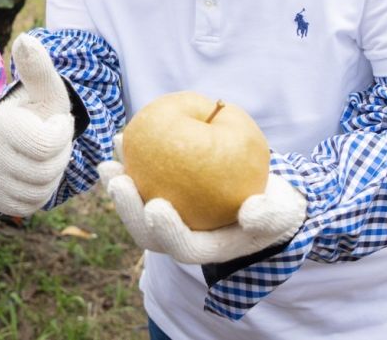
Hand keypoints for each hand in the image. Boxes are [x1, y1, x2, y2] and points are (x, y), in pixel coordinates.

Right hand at [0, 33, 74, 216]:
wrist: (15, 135)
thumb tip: (26, 38)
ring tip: (45, 156)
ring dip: (52, 175)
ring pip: (39, 191)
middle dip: (60, 157)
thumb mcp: (44, 89)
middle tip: (52, 141)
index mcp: (1, 123)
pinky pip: (29, 205)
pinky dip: (40, 193)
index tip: (55, 123)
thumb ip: (38, 68)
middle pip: (46, 171)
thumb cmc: (36, 110)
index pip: (47, 144)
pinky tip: (36, 173)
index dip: (62, 134)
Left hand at [97, 135, 305, 264]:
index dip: (166, 231)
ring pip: (137, 205)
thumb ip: (267, 215)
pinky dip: (131, 160)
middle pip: (147, 231)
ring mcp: (168, 216)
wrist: (261, 194)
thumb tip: (250, 212)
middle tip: (118, 182)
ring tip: (108, 162)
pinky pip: (142, 178)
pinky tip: (121, 138)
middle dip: (128, 209)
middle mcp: (181, 237)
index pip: (181, 246)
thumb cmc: (270, 206)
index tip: (156, 207)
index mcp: (206, 248)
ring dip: (119, 185)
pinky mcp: (162, 193)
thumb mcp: (278, 212)